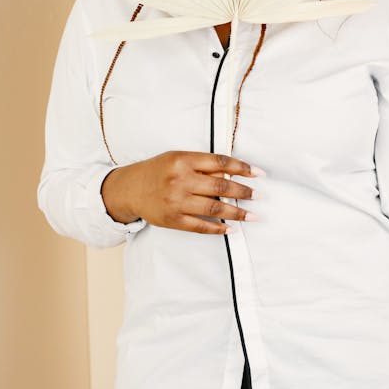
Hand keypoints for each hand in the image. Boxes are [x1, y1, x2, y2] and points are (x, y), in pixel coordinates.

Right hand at [101, 150, 261, 232]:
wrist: (129, 189)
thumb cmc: (158, 170)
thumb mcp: (178, 158)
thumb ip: (203, 165)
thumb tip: (233, 174)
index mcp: (183, 160)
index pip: (220, 162)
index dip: (242, 167)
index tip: (259, 173)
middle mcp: (180, 180)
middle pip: (220, 187)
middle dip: (244, 192)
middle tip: (259, 196)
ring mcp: (176, 202)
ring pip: (214, 209)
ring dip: (237, 213)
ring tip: (252, 216)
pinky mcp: (172, 220)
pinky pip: (200, 226)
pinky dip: (218, 229)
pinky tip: (231, 229)